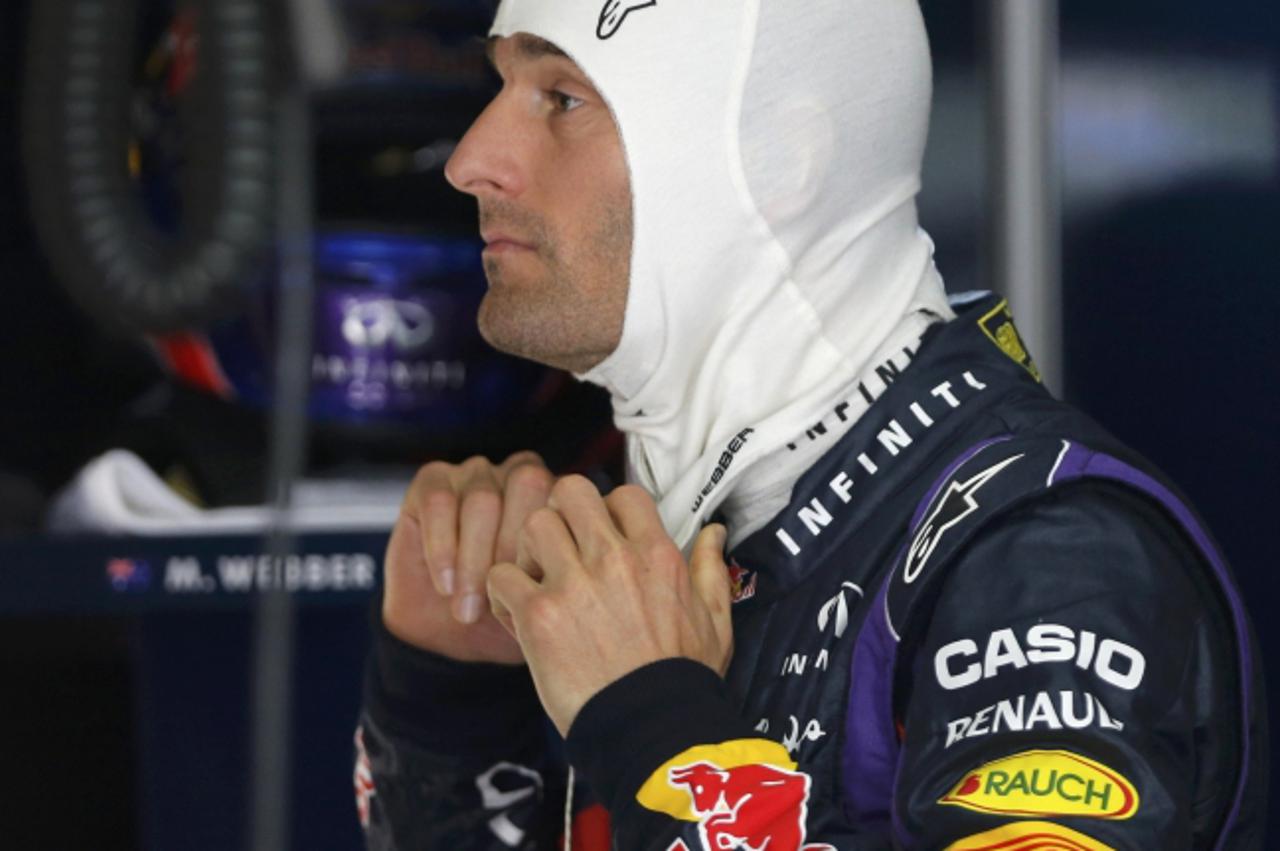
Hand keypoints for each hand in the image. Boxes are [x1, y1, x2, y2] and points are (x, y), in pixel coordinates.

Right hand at [381, 452, 551, 664]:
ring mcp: (477, 473)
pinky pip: (439, 501)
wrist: (447, 628)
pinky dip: (442, 548)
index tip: (537, 596)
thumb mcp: (548, 603)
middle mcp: (519, 474)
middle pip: (527, 483)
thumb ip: (570, 579)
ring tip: (470, 608)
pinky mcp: (433, 480)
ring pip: (482, 498)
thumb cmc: (506, 612)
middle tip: (499, 600)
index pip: (566, 498)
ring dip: (474, 560)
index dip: (550, 547)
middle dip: (513, 546)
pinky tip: (446, 585)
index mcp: (557, 495)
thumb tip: (588, 587)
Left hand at [487, 476, 733, 735]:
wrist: (653, 729)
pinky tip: (518, 616)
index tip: (604, 540)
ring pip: (533, 523)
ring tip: (538, 580)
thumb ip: (710, 568)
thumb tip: (714, 531)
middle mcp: (614, 558)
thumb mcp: (715, 619)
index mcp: (656, 554)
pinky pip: (501, 575)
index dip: (608, 510)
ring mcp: (573, 584)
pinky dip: (502, 593)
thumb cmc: (685, 679)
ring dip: (529, 549)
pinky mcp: (539, 615)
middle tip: (562, 548)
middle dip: (562, 513)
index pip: (622, 494)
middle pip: (571, 491)